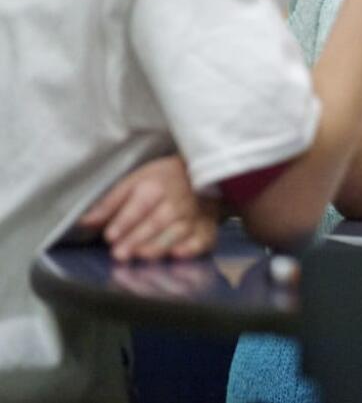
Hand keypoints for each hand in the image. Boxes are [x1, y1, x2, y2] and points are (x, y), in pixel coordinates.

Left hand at [77, 156, 219, 261]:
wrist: (201, 176)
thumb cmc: (162, 180)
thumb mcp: (134, 181)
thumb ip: (110, 203)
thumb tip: (85, 222)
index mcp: (156, 186)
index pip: (140, 205)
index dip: (125, 221)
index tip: (110, 236)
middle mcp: (177, 201)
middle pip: (158, 221)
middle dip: (138, 238)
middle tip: (120, 254)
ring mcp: (194, 216)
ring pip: (178, 232)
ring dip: (159, 245)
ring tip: (141, 255)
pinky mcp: (206, 228)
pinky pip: (203, 238)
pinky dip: (193, 247)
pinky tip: (178, 253)